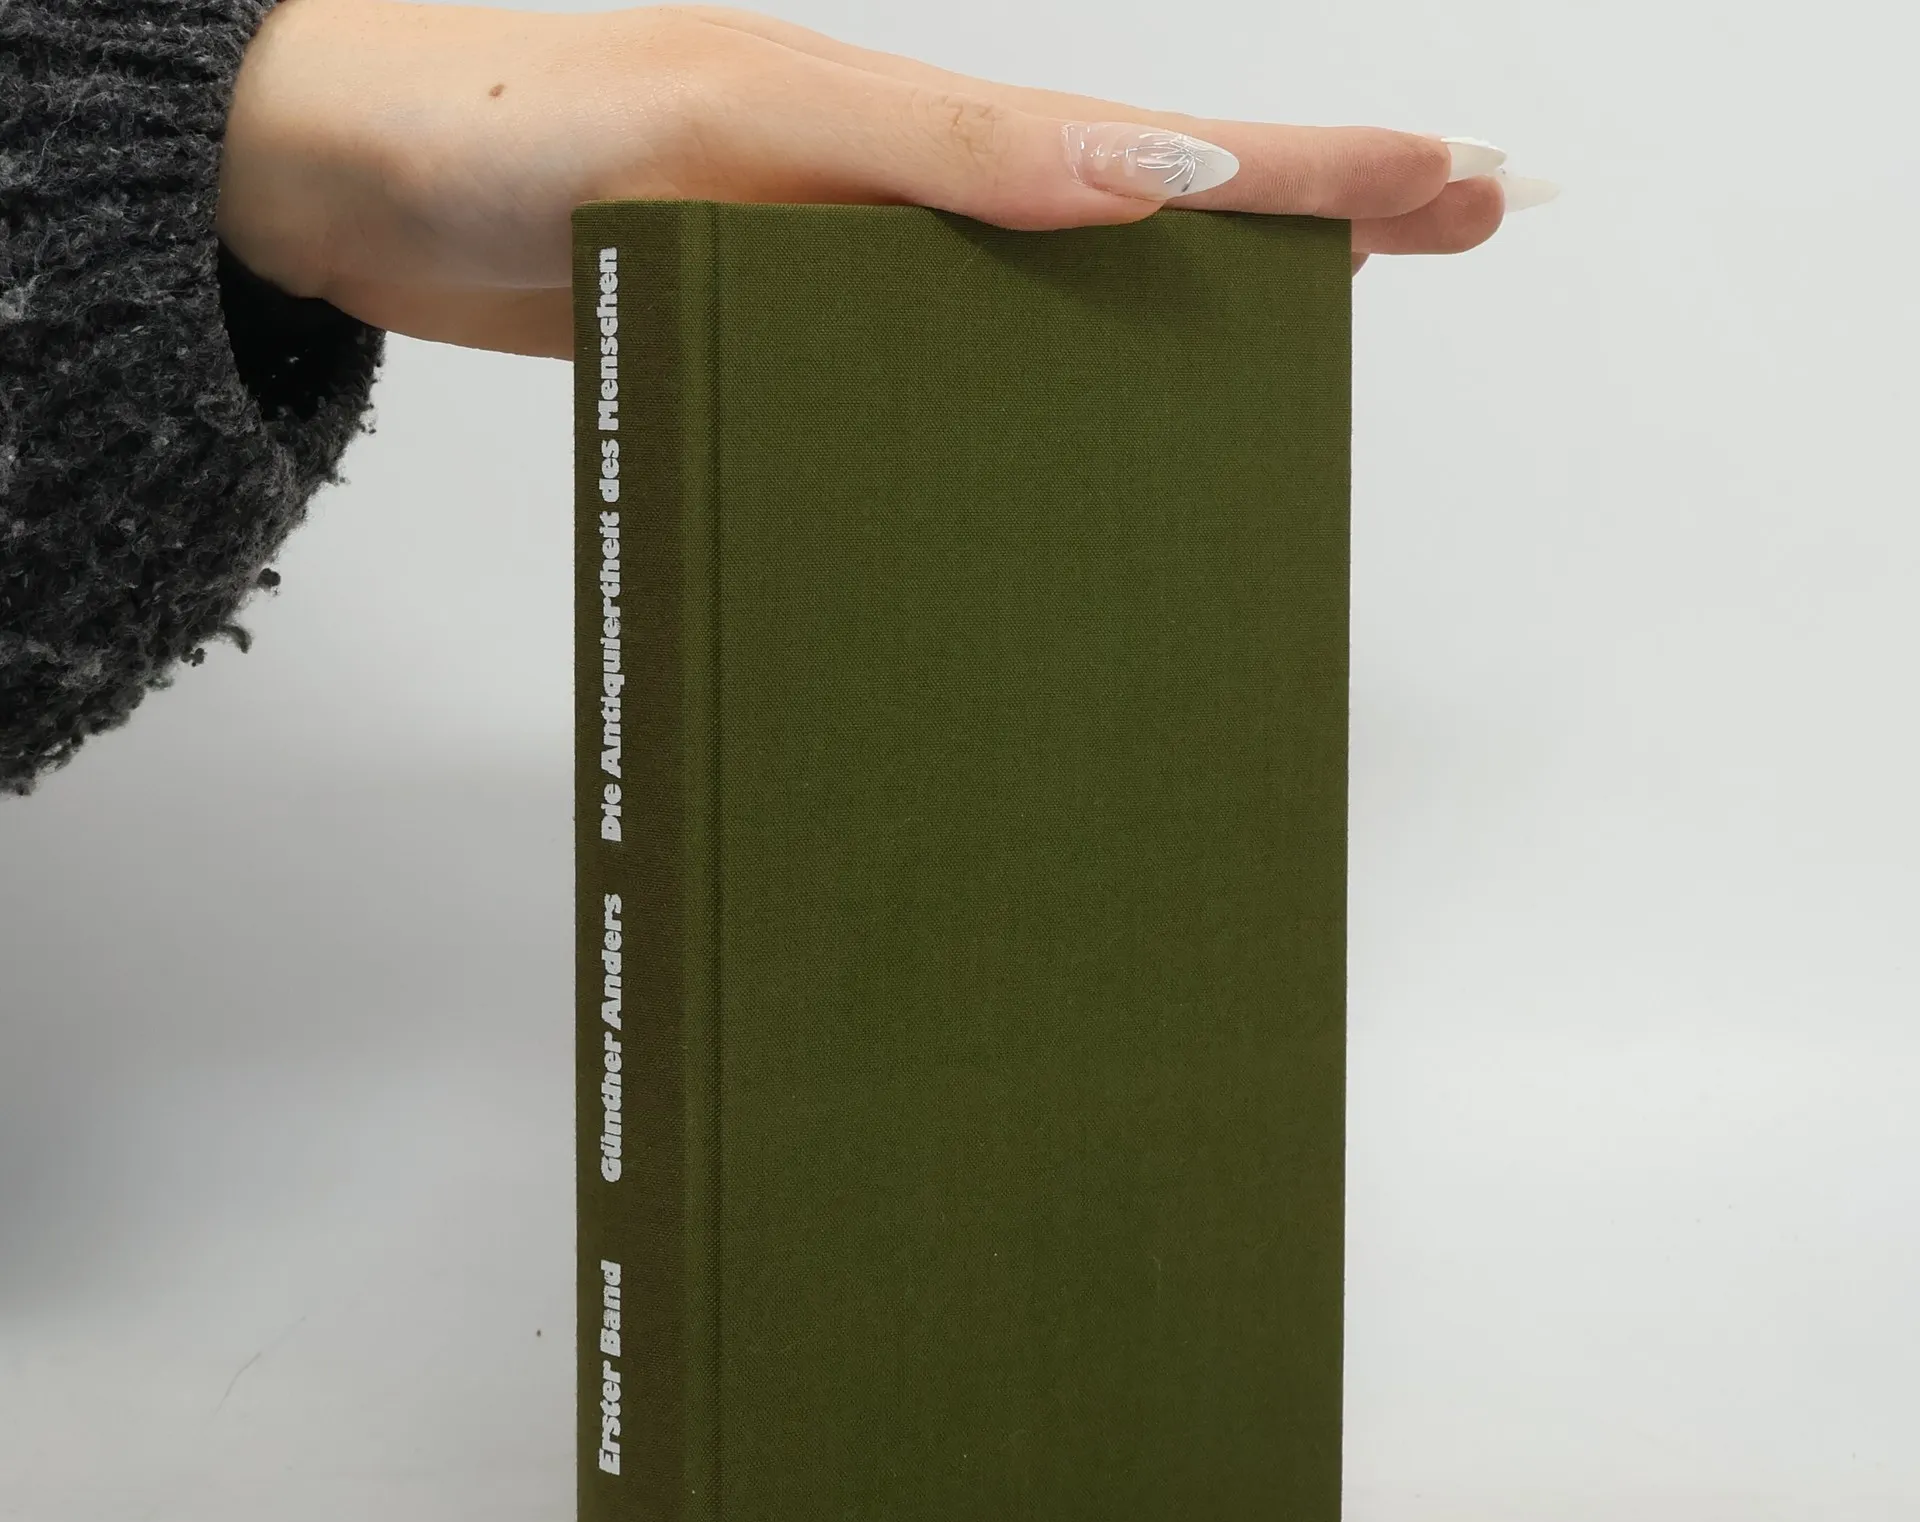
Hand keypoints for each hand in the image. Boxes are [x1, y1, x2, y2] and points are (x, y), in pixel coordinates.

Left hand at [217, 1, 1548, 358]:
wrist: (356, 183)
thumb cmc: (515, 123)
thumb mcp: (743, 114)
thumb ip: (940, 152)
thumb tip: (1155, 179)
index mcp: (924, 134)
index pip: (1168, 146)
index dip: (1316, 169)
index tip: (1460, 183)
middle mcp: (910, 207)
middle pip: (1155, 214)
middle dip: (1313, 220)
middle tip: (1457, 228)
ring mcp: (855, 281)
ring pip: (1067, 302)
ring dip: (1196, 316)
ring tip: (1314, 336)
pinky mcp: (790, 349)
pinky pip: (951, 380)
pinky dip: (1043, 396)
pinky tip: (1081, 434)